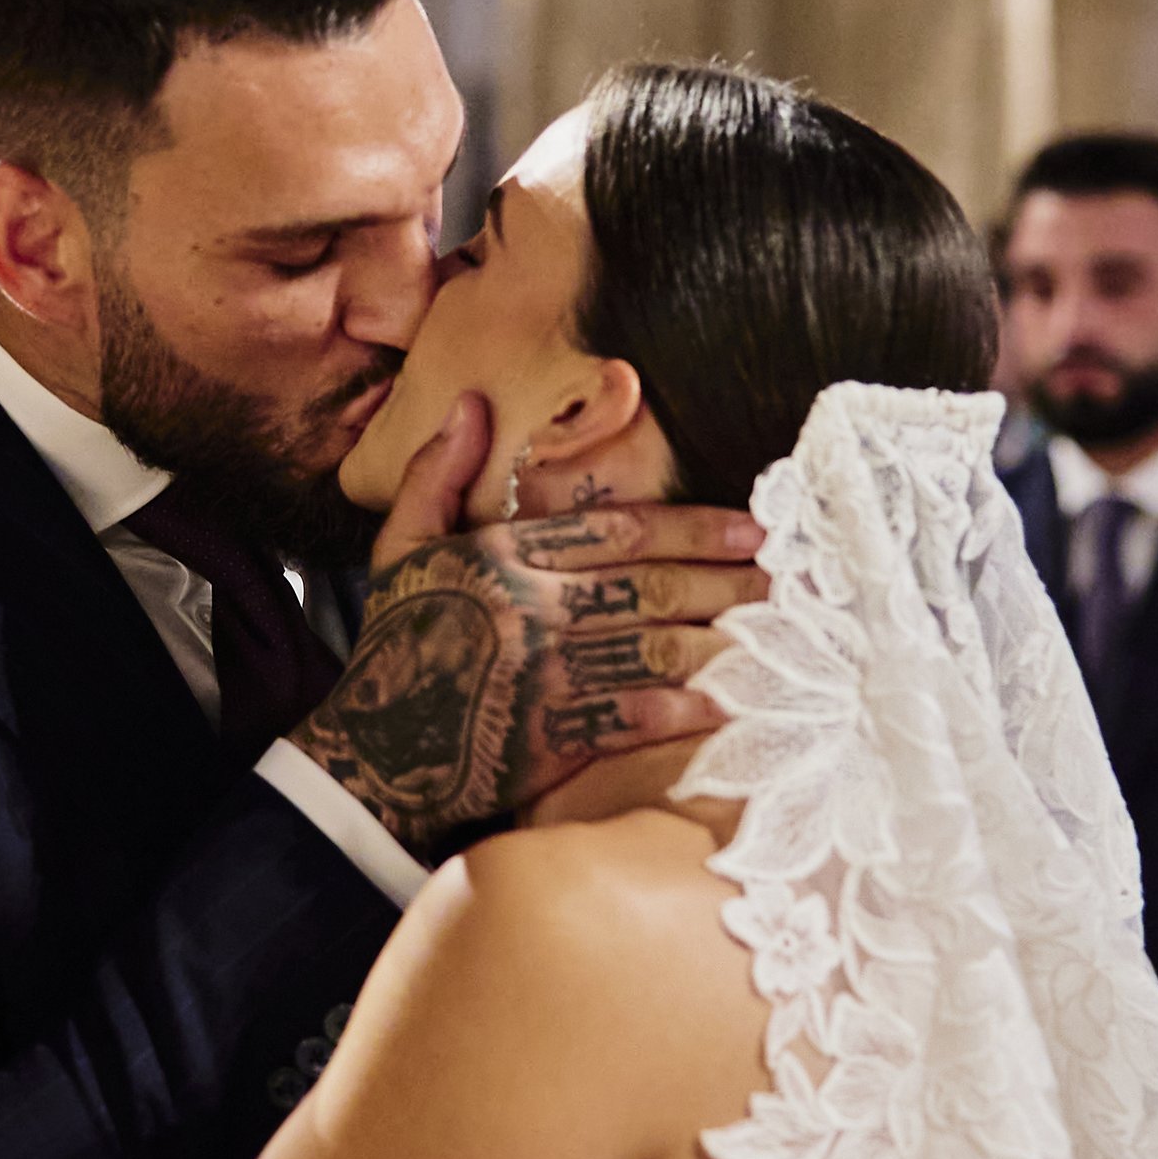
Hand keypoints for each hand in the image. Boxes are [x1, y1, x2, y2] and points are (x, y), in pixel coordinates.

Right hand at [296, 401, 765, 856]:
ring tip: (780, 634)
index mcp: (504, 556)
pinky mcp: (550, 739)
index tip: (751, 525)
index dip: (695, 525)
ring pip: (656, 647)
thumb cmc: (396, 645)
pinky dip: (686, 708)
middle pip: (655, 586)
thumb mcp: (398, 548)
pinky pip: (635, 716)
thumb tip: (472, 403)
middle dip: (730, 580)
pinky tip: (731, 701)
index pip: (620, 529)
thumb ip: (436, 473)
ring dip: (725, 639)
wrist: (370, 755)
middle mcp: (531, 608)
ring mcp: (544, 676)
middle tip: (787, 579)